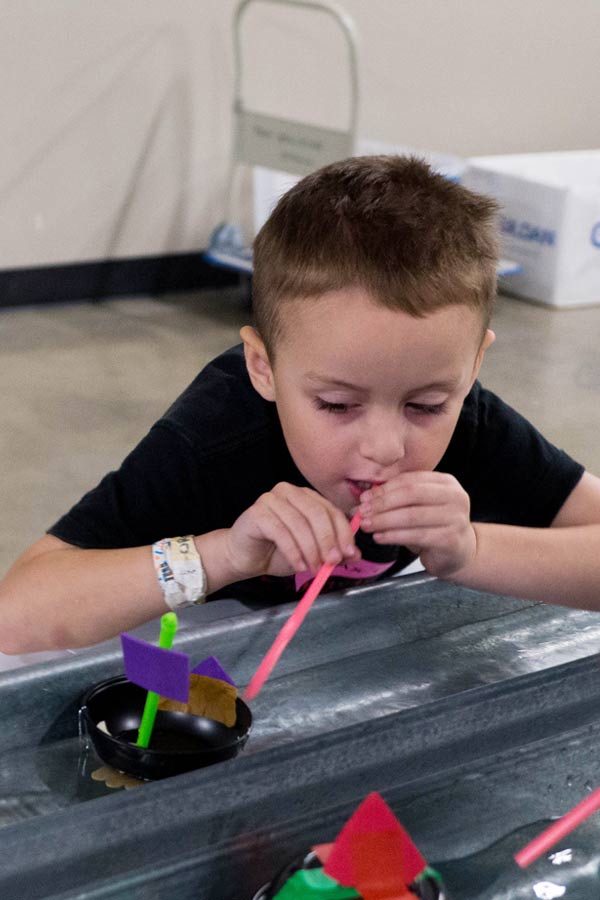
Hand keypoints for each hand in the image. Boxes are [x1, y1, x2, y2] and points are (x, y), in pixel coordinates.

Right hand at [224, 482, 359, 579]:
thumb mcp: (312, 554)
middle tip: (332, 562)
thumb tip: (355, 554)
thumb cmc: (277, 552)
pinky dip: (293, 552)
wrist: (245, 557)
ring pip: (300, 524)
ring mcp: (272, 499)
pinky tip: (298, 566)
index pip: (331, 510)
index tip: (349, 553)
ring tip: (314, 569)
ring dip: (310, 550)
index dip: (343, 532)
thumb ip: (333, 551)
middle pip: (317, 514)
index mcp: (306, 497)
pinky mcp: (258, 512)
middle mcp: (290, 492)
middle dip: (328, 540)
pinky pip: (281, 532)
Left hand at [358, 472, 475, 577]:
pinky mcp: (451, 539)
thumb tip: (364, 497)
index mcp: (446, 482)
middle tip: (362, 512)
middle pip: (410, 494)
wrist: (459, 553)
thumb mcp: (419, 507)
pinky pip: (416, 535)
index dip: (384, 489)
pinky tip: (380, 537)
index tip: (364, 498)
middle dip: (382, 503)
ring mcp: (456, 518)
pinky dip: (393, 536)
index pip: (409, 480)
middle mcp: (455, 497)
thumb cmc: (433, 527)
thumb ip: (398, 497)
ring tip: (366, 525)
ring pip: (411, 516)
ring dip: (384, 521)